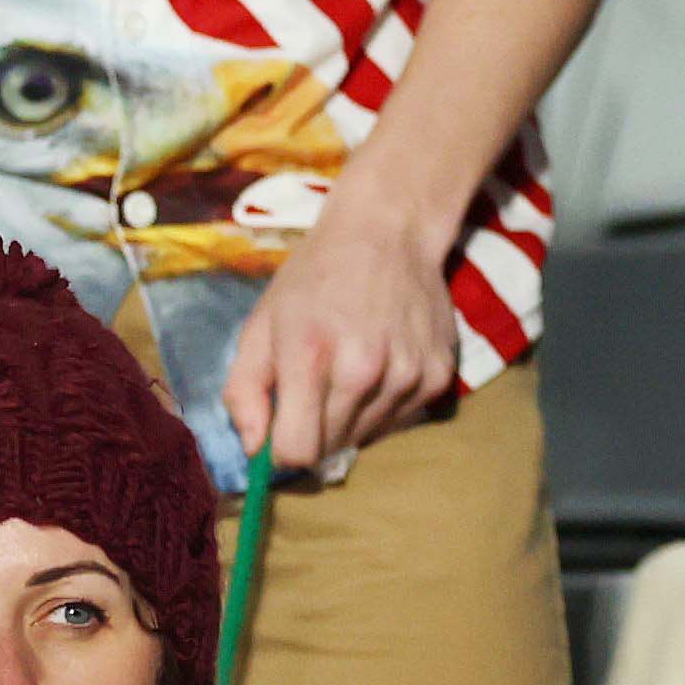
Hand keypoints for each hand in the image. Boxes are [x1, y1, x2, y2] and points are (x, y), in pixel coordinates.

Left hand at [227, 198, 461, 468]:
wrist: (389, 232)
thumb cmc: (314, 278)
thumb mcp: (260, 325)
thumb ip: (244, 392)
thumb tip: (253, 450)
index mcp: (310, 357)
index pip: (298, 451)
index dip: (282, 451)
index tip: (281, 432)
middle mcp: (364, 371)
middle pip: (332, 448)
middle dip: (315, 431)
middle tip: (315, 392)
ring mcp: (408, 375)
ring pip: (368, 437)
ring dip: (352, 419)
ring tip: (349, 373)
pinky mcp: (440, 376)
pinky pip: (401, 420)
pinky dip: (385, 406)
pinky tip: (381, 367)